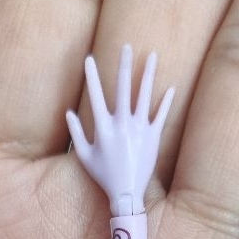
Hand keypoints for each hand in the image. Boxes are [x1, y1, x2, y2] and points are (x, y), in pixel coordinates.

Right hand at [66, 45, 174, 214]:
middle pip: (124, 88)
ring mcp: (140, 128)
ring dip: (148, 73)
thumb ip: (76, 133)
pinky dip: (166, 101)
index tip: (89, 58)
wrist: (126, 192)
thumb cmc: (103, 175)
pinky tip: (171, 87)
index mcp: (103, 127)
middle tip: (126, 46)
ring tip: (151, 55)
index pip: (96, 96)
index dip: (92, 76)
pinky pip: (161, 114)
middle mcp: (122, 124)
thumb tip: (68, 112)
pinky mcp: (154, 136)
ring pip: (145, 95)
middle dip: (124, 65)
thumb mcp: (84, 156)